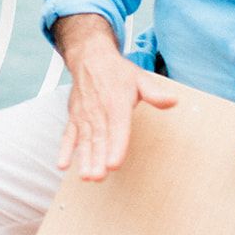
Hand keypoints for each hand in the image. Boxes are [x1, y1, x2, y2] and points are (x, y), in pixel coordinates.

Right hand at [57, 49, 177, 180]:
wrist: (89, 57)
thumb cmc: (116, 71)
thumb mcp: (140, 78)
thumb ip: (155, 93)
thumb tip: (172, 101)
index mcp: (116, 104)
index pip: (117, 129)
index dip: (115, 147)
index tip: (113, 164)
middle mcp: (98, 111)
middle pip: (99, 139)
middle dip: (97, 159)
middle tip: (98, 176)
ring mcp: (85, 116)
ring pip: (84, 140)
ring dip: (84, 158)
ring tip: (86, 175)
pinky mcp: (75, 118)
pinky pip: (68, 135)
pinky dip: (64, 149)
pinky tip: (62, 164)